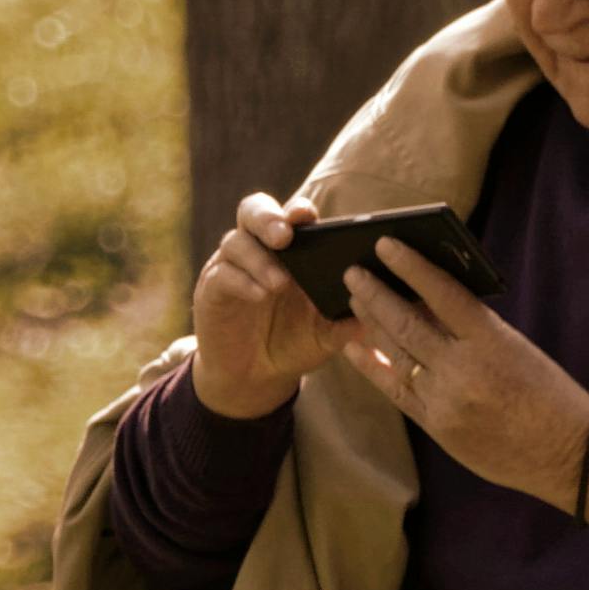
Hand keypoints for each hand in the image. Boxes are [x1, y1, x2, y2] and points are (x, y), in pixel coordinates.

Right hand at [190, 194, 353, 418]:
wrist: (255, 378)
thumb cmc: (294, 344)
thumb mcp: (326, 335)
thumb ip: (347, 322)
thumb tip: (376, 312)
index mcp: (291, 250)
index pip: (293, 216)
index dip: (299, 211)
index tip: (310, 217)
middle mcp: (258, 249)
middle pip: (255, 211)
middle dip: (269, 218)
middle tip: (285, 236)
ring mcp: (232, 267)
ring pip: (236, 242)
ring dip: (259, 259)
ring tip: (280, 282)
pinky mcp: (212, 290)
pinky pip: (222, 275)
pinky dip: (242, 281)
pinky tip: (260, 295)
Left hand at [341, 240, 588, 507]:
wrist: (568, 452)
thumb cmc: (548, 394)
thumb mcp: (515, 348)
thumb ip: (472, 330)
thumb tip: (426, 302)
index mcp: (492, 340)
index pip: (442, 292)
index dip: (411, 266)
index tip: (386, 244)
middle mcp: (464, 368)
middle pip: (407, 323)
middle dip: (375, 295)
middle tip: (352, 272)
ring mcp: (446, 400)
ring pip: (397, 354)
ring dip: (371, 325)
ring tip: (353, 300)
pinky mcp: (437, 426)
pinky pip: (396, 391)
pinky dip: (373, 367)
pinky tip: (353, 348)